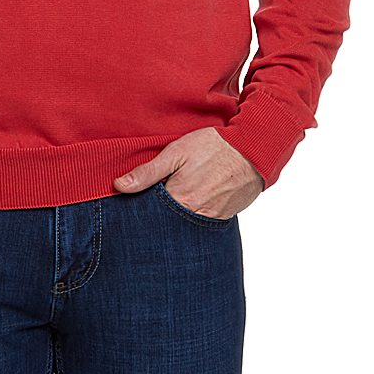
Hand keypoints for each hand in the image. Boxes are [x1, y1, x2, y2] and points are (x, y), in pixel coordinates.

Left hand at [113, 127, 264, 218]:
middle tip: (150, 208)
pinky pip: (202, 225)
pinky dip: (193, 219)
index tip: (130, 207)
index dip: (139, 210)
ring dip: (175, 220)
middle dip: (156, 220)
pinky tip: (189, 207)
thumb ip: (147, 172)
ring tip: (170, 207)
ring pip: (184, 227)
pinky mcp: (224, 218)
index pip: (150, 215)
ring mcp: (211, 220)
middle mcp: (195, 215)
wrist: (254, 150)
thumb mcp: (176, 152)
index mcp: (180, 199)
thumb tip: (119, 186)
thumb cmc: (214, 146)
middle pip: (167, 225)